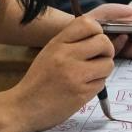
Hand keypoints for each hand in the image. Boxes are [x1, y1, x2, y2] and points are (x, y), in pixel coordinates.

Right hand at [8, 15, 114, 131]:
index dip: (98, 31)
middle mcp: (67, 56)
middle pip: (104, 42)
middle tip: (98, 58)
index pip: (88, 24)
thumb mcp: (50, 52)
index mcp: (58, 43)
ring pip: (108, 63)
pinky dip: (97, 84)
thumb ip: (71, 41)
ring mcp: (75, 75)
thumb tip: (99, 35)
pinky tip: (84, 87)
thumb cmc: (38, 79)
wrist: (23, 107)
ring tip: (90, 74)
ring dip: (103, 69)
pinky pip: (102, 83)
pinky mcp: (81, 93)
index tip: (94, 40)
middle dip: (106, 51)